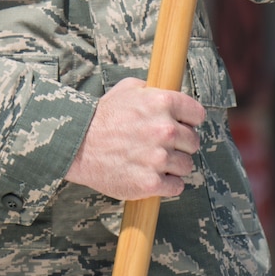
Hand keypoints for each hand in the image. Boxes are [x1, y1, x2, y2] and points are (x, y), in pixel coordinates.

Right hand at [64, 78, 205, 200]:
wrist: (77, 145)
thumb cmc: (101, 117)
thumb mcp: (125, 90)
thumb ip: (152, 90)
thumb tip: (169, 91)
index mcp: (162, 103)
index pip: (197, 114)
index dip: (188, 120)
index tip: (180, 125)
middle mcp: (165, 129)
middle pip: (194, 142)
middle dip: (180, 144)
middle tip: (160, 144)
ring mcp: (159, 158)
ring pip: (186, 166)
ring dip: (172, 165)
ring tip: (151, 160)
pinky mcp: (152, 182)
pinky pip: (176, 186)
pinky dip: (167, 183)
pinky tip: (151, 174)